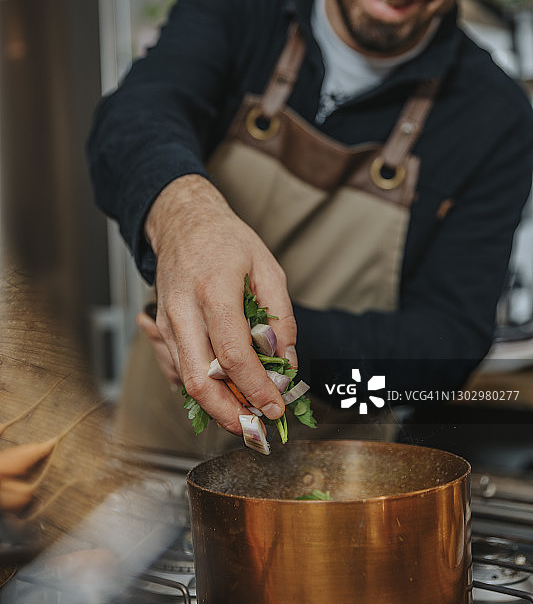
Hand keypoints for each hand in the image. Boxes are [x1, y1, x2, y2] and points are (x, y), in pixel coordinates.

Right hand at [145, 174, 297, 434]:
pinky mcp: (161, 330)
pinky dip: (201, 388)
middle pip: (199, 379)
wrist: (182, 222)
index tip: (275, 406)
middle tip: (256, 428)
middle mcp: (183, 310)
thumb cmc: (226, 241)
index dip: (256, 388)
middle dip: (229, 414)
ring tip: (246, 414)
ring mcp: (166, 322)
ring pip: (184, 381)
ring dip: (216, 406)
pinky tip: (223, 389)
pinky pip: (177, 370)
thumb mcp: (267, 267)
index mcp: (213, 290)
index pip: (233, 354)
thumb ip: (280, 316)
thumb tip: (285, 359)